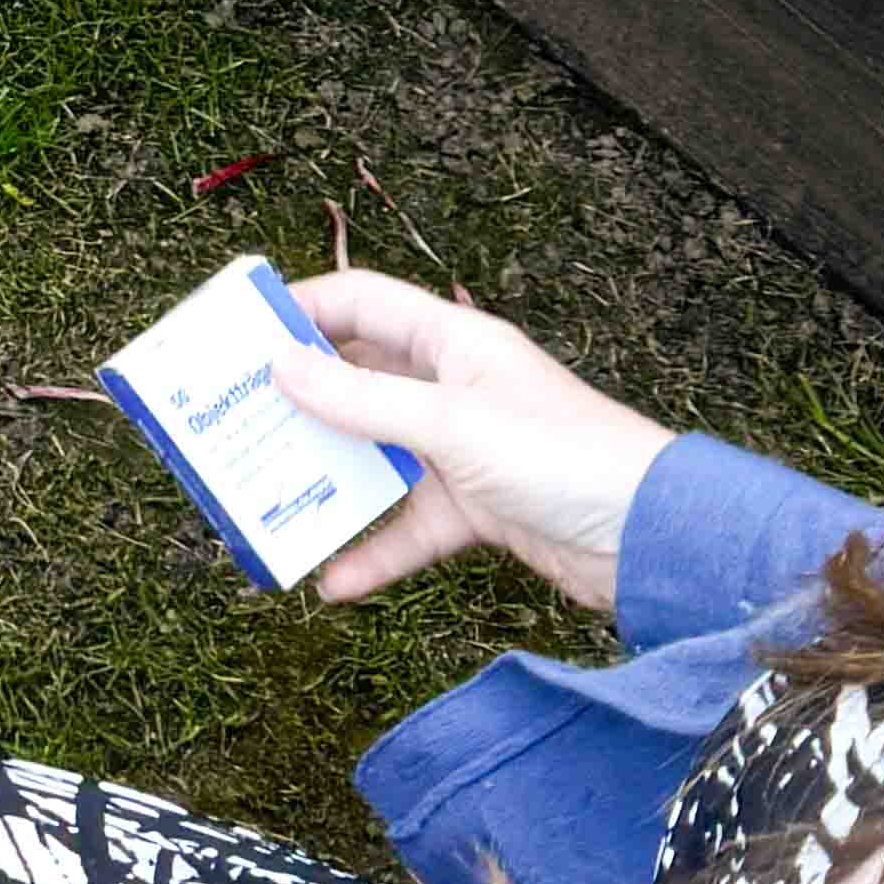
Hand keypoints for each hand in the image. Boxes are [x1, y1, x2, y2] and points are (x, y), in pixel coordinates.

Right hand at [271, 269, 673, 611]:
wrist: (651, 539)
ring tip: (264, 496)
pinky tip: (330, 580)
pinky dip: (372, 551)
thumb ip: (363, 400)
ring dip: (327, 479)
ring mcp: (462, 450)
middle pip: (357, 380)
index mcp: (455, 342)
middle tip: (232, 420)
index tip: (238, 335)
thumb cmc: (564, 458)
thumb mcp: (451, 424)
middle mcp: (453, 388)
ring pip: (374, 457)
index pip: (362, 303)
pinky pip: (407, 526)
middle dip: (298, 400)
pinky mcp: (475, 509)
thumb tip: (281, 366)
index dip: (301, 309)